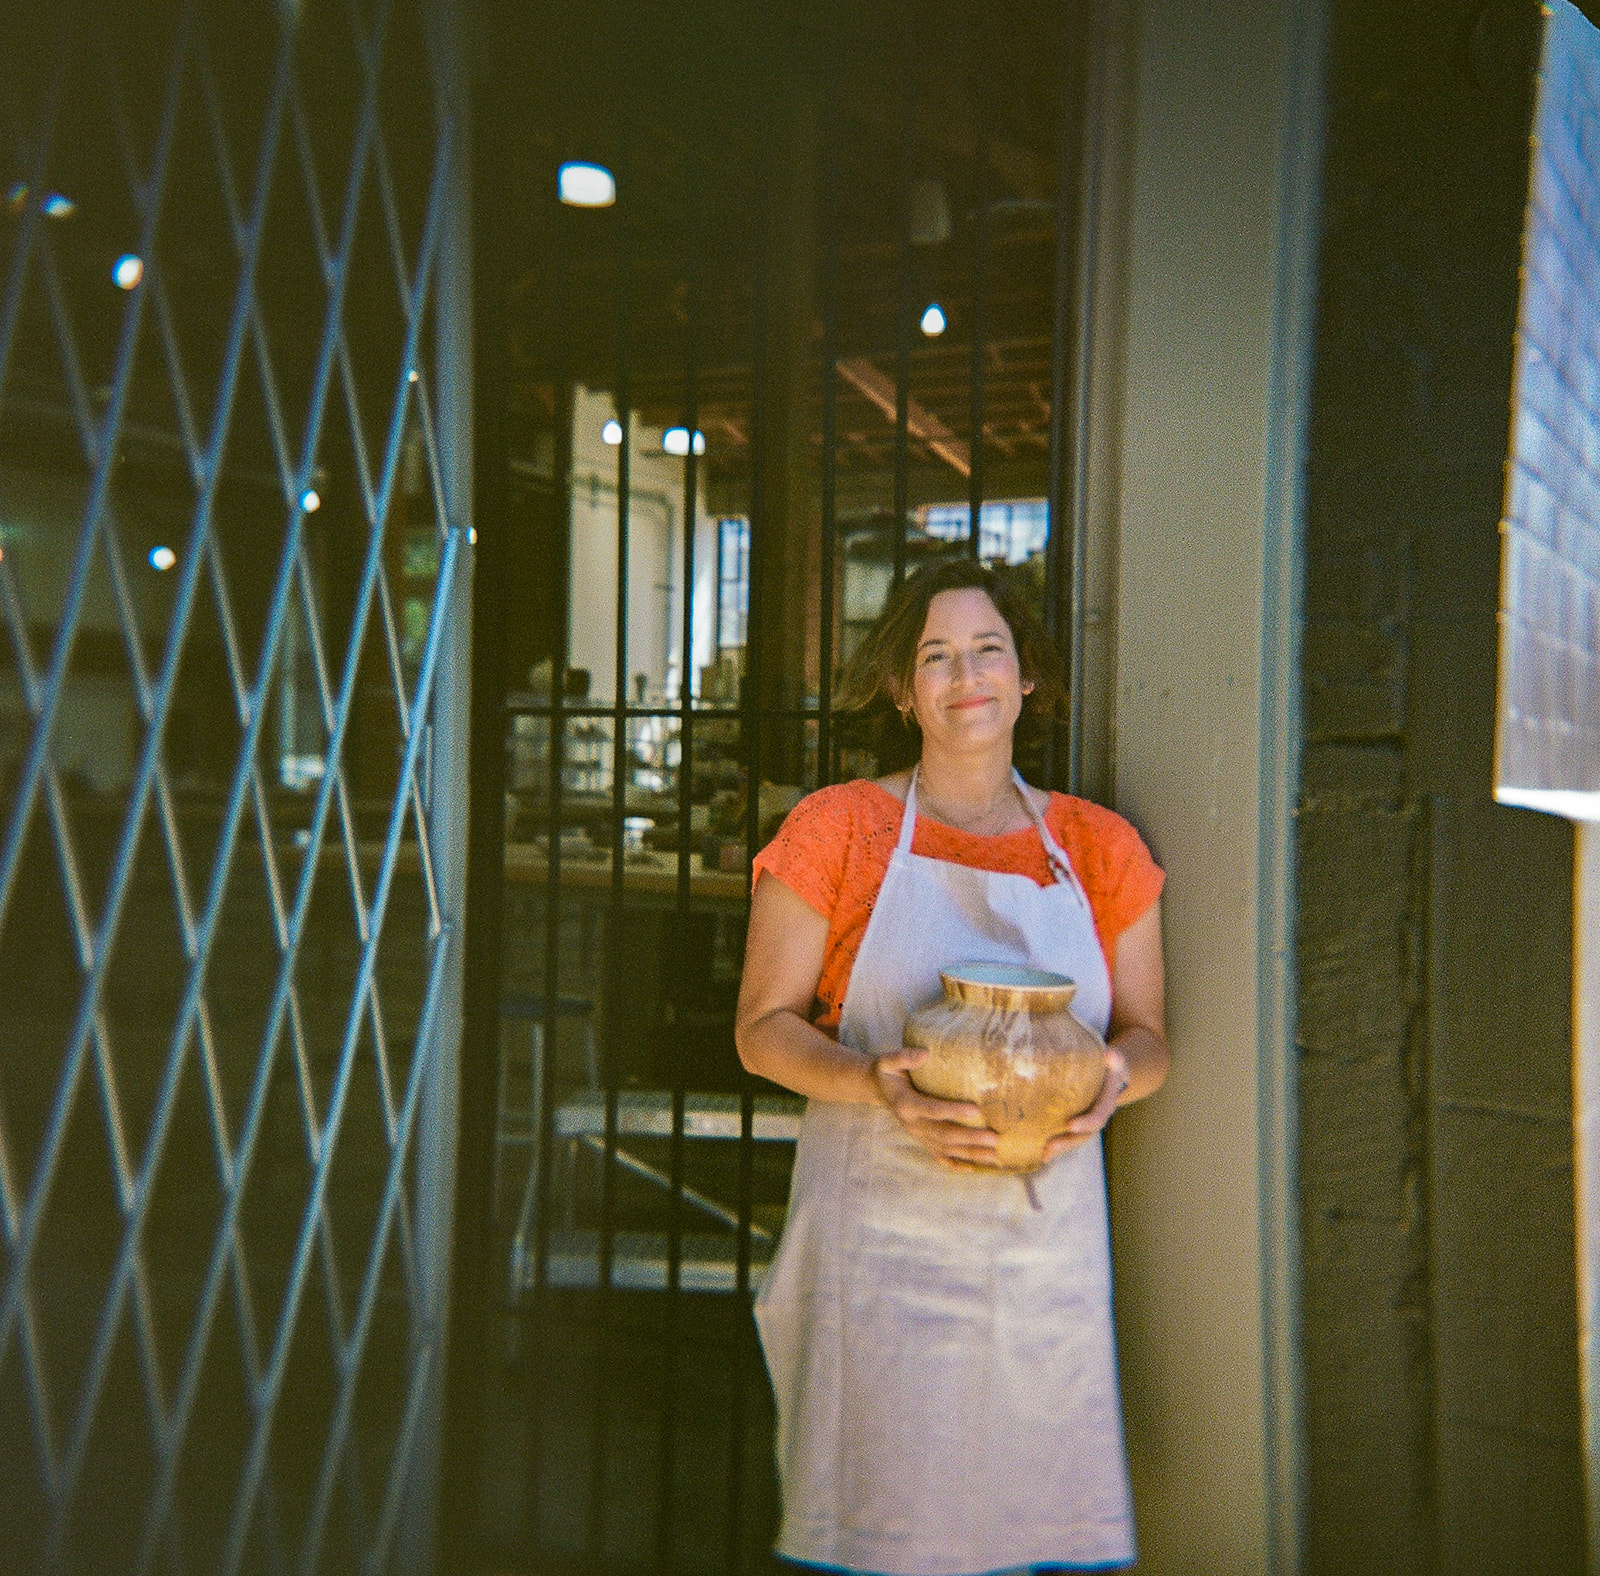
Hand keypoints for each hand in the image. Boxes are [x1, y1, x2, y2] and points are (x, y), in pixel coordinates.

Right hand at [870, 1047, 1000, 1169]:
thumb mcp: (889, 1061)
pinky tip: (975, 1168)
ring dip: (971, 1154)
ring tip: (994, 1155)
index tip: (977, 1110)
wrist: (879, 1090)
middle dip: (970, 1138)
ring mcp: (918, 1136)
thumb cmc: (889, 1072)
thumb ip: (904, 1057)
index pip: (933, 1110)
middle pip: (944, 1135)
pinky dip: (957, 1165)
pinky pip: (940, 1157)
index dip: (954, 1111)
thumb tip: (925, 1054)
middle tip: (994, 1138)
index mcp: (906, 1105)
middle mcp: (913, 1125)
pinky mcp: (923, 1141)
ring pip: (946, 1150)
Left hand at [1040, 1044, 1130, 1163]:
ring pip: (1075, 1140)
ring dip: (1060, 1148)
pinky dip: (1055, 1145)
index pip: (1097, 1116)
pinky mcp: (1076, 1123)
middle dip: (1067, 1143)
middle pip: (1084, 1135)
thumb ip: (1115, 1059)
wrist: (1113, 1075)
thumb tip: (1110, 1056)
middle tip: (1049, 1148)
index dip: (1085, 1122)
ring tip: (1043, 1156)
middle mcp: (1097, 1117)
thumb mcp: (1115, 1060)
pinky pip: (1067, 1136)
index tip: (1070, 1125)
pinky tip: (1039, 1152)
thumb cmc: (1109, 1065)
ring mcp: (1087, 1123)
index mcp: (1107, 1103)